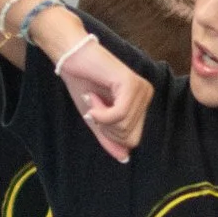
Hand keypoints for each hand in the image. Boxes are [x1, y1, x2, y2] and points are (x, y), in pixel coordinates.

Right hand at [55, 38, 149, 160]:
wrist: (71, 58)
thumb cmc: (83, 84)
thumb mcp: (95, 118)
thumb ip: (109, 138)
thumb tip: (124, 158)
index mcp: (141, 103)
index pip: (133, 140)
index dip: (111, 134)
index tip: (97, 114)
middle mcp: (146, 95)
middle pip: (130, 137)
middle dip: (106, 127)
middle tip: (95, 106)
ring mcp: (141, 89)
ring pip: (124, 127)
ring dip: (101, 117)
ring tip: (94, 97)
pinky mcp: (131, 84)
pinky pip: (120, 115)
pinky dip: (101, 112)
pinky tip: (93, 97)